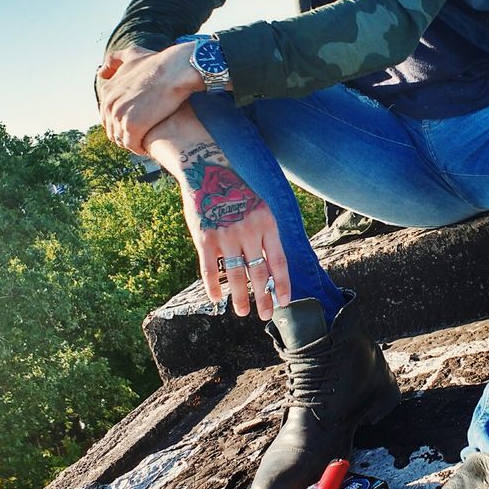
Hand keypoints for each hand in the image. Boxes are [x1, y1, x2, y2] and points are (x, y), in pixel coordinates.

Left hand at [99, 45, 201, 154]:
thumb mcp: (131, 55)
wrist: (175, 70)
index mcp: (107, 91)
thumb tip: (101, 72)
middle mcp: (109, 105)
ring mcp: (119, 116)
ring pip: (121, 139)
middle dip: (125, 134)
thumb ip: (114, 60)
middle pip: (112, 129)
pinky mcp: (132, 127)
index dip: (121, 122)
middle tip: (141, 136)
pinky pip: (132, 145)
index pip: (107, 116)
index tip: (136, 124)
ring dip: (132, 143)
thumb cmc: (158, 62)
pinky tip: (149, 147)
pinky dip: (139, 148)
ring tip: (146, 142)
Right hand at [145, 106, 290, 319]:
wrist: (208, 172)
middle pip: (259, 273)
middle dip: (263, 298)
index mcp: (267, 224)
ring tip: (242, 311)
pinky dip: (214, 286)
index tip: (284, 302)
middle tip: (265, 315)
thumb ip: (266, 236)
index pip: (279, 261)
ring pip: (237, 275)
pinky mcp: (205, 238)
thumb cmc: (237, 194)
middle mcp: (249, 231)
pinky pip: (210, 269)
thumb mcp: (260, 209)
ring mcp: (226, 235)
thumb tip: (273, 269)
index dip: (282, 285)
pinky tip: (217, 298)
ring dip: (240, 297)